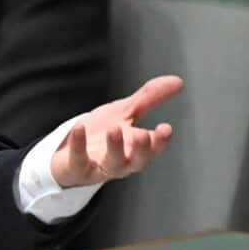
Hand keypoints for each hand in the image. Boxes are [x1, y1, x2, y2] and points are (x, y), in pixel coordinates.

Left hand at [50, 75, 182, 187]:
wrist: (70, 152)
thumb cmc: (101, 134)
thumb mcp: (124, 112)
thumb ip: (149, 98)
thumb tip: (178, 82)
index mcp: (136, 148)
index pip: (154, 148)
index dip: (161, 141)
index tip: (166, 128)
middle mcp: (122, 161)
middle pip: (138, 161)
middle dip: (143, 150)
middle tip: (144, 135)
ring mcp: (99, 166)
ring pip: (113, 163)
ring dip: (115, 148)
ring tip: (114, 129)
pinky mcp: (77, 167)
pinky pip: (78, 159)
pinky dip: (79, 145)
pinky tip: (79, 127)